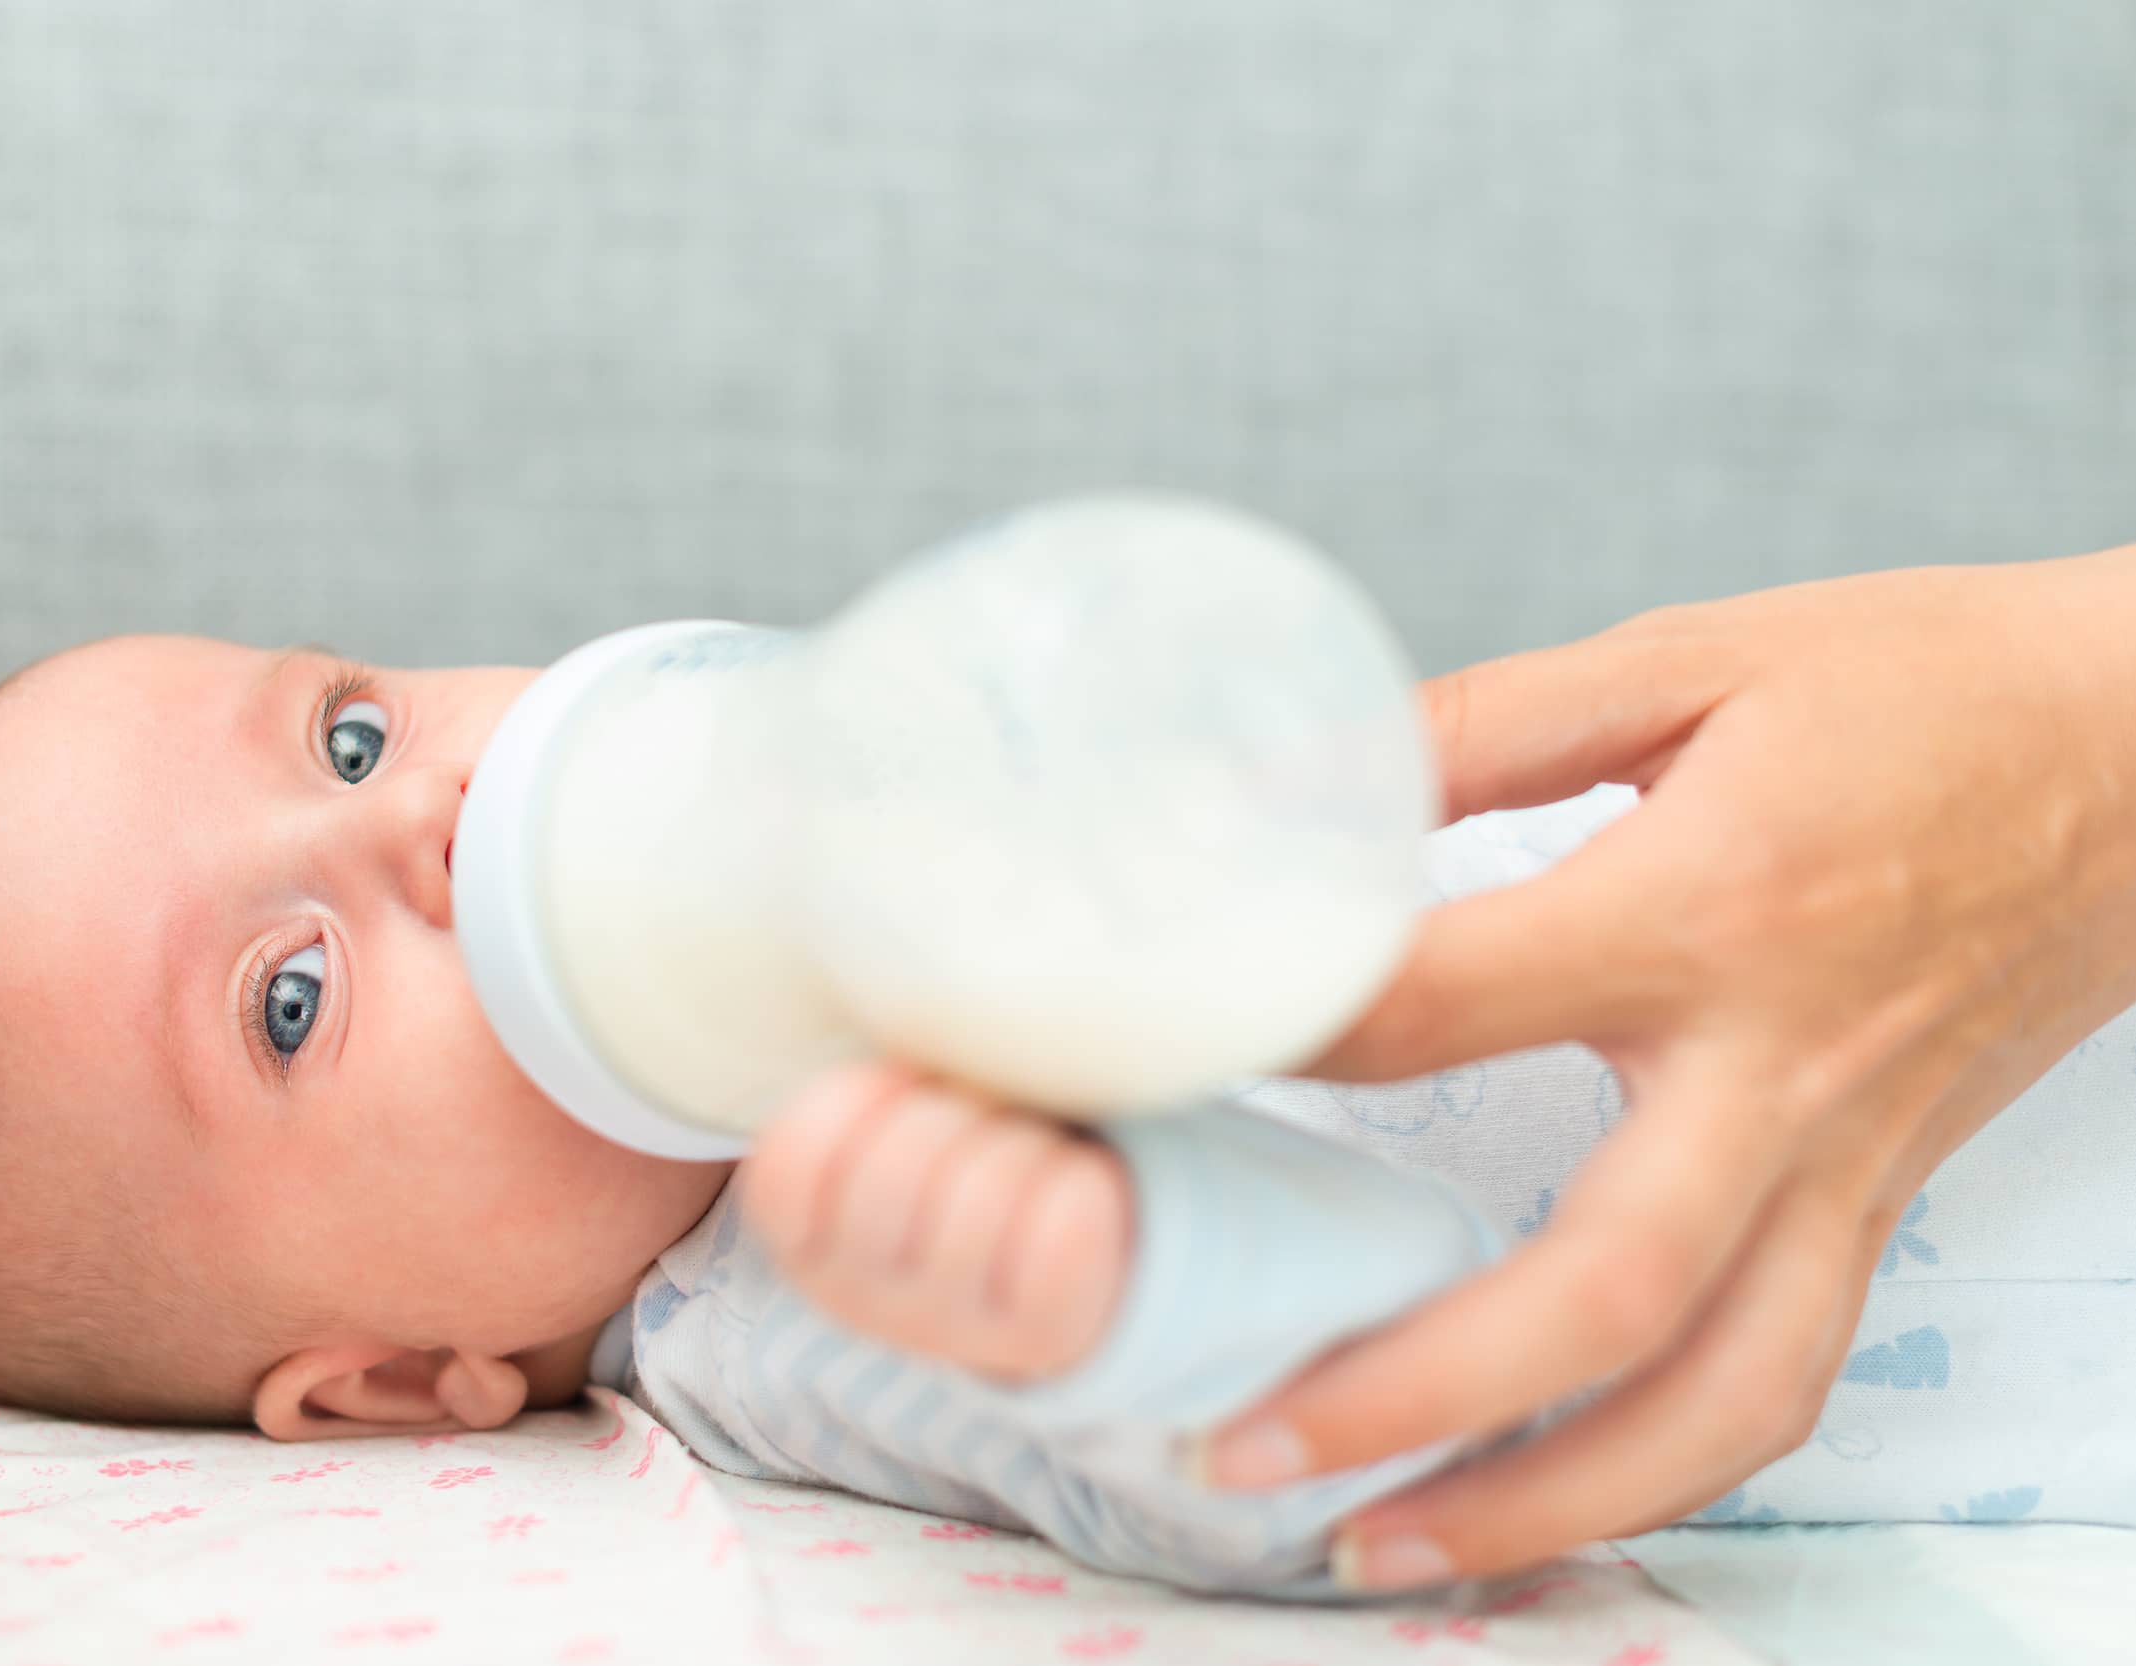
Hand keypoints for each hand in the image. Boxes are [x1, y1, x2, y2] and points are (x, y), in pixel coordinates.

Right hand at [744, 1064, 1134, 1381]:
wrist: (1061, 1250)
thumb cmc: (962, 1147)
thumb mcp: (891, 1109)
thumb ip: (877, 1068)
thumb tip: (901, 975)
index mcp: (803, 1240)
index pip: (796, 1158)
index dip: (859, 1093)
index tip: (905, 1077)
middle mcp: (858, 1298)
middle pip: (899, 1163)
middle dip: (959, 1104)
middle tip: (985, 1104)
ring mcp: (946, 1328)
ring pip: (984, 1190)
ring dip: (1025, 1138)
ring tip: (1032, 1142)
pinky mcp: (1039, 1335)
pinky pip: (1060, 1231)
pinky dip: (1081, 1181)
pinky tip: (1077, 1179)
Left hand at [1203, 543, 2135, 1590]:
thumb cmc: (1916, 690)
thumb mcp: (1687, 658)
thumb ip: (1481, 724)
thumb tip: (1298, 782)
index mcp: (1707, 905)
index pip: (1446, 1003)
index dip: (1285, 1037)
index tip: (1152, 1069)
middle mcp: (1779, 1068)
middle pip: (1596, 1286)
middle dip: (1408, 1389)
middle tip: (1241, 1436)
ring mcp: (1842, 1163)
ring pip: (1713, 1396)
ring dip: (1541, 1501)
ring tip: (1373, 1545)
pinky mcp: (1875, 1205)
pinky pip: (1779, 1380)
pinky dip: (1661, 1471)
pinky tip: (1542, 1496)